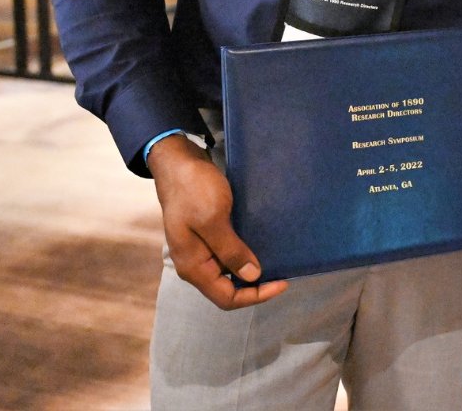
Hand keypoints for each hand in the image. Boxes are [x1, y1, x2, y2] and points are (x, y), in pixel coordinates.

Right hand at [149, 134, 287, 308]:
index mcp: (193, 266)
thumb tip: (253, 276)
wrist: (178, 162)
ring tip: (277, 259)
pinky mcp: (207, 235)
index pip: (226, 298)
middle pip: (228, 288)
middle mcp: (195, 264)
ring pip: (229, 271)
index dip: (255, 296)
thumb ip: (230, 250)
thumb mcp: (213, 219)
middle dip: (256, 285)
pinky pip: (229, 253)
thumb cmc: (193, 189)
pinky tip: (263, 244)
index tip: (282, 282)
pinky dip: (246, 254)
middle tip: (284, 272)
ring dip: (252, 269)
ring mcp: (200, 250)